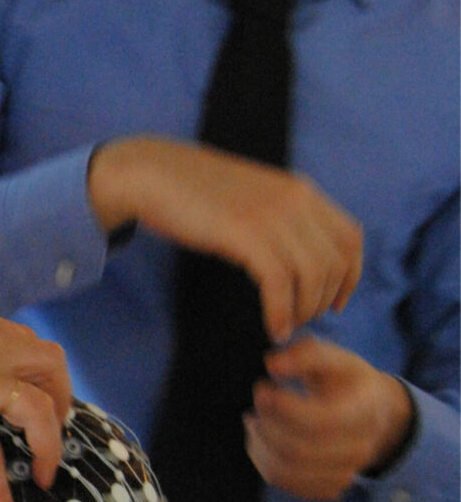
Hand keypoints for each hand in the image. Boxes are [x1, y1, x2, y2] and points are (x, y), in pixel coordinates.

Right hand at [88, 137, 362, 342]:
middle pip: (336, 261)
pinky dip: (280, 312)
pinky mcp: (245, 232)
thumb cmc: (192, 191)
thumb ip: (278, 217)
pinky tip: (272, 327)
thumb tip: (294, 253)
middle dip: (324, 300)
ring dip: (303, 310)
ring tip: (284, 326)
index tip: (334, 301)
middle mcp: (295, 200)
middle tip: (300, 320)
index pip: (350, 237)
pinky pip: (280, 282)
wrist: (151, 174)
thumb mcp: (251, 197)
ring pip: (313, 275)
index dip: (350, 276)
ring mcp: (271, 215)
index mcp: (300, 190)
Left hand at [243, 336, 413, 501]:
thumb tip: (273, 364)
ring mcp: (344, 472)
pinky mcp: (325, 486)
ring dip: (259, 443)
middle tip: (259, 401)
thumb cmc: (346, 382)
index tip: (263, 387)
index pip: (320, 422)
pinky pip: (283, 482)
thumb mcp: (335, 359)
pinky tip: (263, 437)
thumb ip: (306, 355)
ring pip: (285, 471)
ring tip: (255, 419)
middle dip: (267, 425)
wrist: (372, 414)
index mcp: (363, 413)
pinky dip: (263, 459)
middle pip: (298, 451)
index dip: (282, 407)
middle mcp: (359, 448)